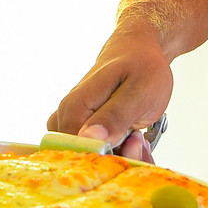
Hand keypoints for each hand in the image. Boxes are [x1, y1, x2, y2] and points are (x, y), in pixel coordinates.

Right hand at [48, 31, 171, 158]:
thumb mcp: (139, 91)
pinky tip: (128, 136)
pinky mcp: (79, 127)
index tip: (130, 146)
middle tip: (138, 138)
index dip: (105, 157)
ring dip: (115, 154)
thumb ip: (115, 116)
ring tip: (135, 134)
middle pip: (81, 157)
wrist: (137, 50)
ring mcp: (70, 123)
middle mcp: (66, 116)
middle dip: (113, 158)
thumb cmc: (141, 66)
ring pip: (87, 156)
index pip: (77, 151)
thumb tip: (89, 138)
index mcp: (76, 107)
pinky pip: (93, 150)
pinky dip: (114, 150)